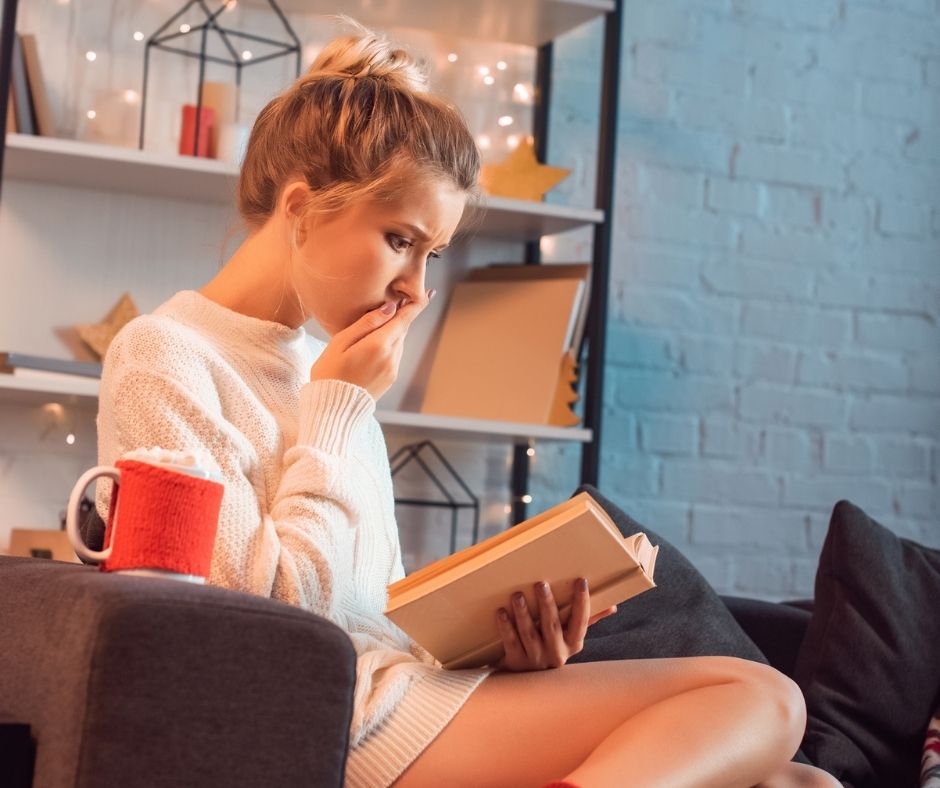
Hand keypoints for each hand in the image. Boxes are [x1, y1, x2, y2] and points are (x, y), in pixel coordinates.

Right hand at [310, 291, 432, 399]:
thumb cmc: (330, 372)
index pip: (404, 319)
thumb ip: (366, 323)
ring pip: (399, 341)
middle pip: (402, 328)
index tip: (429, 292)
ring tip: (378, 324)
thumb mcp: (340, 342)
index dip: (417, 304)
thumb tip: (390, 307)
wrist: (333, 408)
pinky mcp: (391, 378)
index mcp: (379, 345)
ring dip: (392, 330)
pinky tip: (373, 345)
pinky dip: (389, 344)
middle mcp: (391, 357)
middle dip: (401, 315)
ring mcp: (393, 369)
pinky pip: (394, 354)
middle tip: (397, 300)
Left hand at [492, 578, 617, 671]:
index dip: (582, 602)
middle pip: (552, 626)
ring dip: (523, 614)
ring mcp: (536, 660)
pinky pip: (511, 643)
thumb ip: (588, 620)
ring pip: (529, 634)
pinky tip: (501, 612)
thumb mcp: (570, 637)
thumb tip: (613, 606)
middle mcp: (556, 654)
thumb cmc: (552, 647)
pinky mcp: (516, 663)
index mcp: (573, 644)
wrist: (526, 681)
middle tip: (540, 584)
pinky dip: (506, 627)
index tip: (581, 581)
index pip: (582, 622)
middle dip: (547, 604)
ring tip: (517, 595)